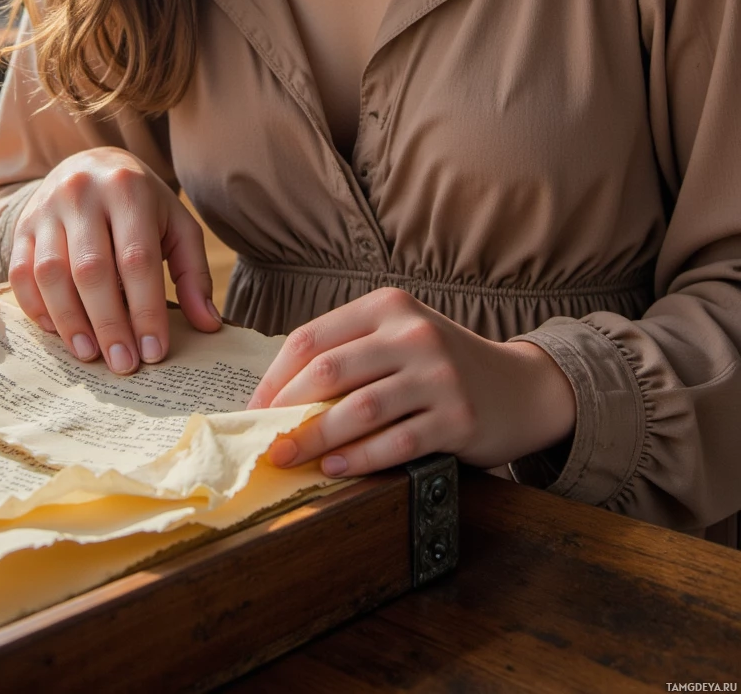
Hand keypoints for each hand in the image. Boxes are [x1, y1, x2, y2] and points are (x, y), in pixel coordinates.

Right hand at [8, 147, 220, 374]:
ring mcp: (46, 207)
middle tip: (122, 364)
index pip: (137, 259)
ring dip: (70, 321)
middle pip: (92, 269)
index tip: (153, 352)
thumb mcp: (176, 224)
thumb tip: (207, 325)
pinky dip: (36, 307)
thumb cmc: (141, 203)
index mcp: (128, 189)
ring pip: (51, 273)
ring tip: (89, 355)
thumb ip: (192, 272)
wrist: (91, 165)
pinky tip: (58, 332)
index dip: (145, 310)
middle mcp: (82, 193)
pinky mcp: (22, 225)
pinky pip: (20, 272)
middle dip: (108, 323)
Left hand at [247, 287, 575, 476]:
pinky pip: (396, 442)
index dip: (275, 377)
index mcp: (388, 307)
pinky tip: (337, 469)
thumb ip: (349, 353)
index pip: (312, 338)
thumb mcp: (399, 338)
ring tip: (291, 459)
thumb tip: (278, 396)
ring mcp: (438, 375)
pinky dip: (360, 459)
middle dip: (288, 412)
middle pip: (329, 372)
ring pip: (359, 410)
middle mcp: (413, 334)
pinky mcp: (458, 417)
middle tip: (265, 442)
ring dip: (316, 439)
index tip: (254, 409)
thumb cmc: (442, 366)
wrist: (520, 388)